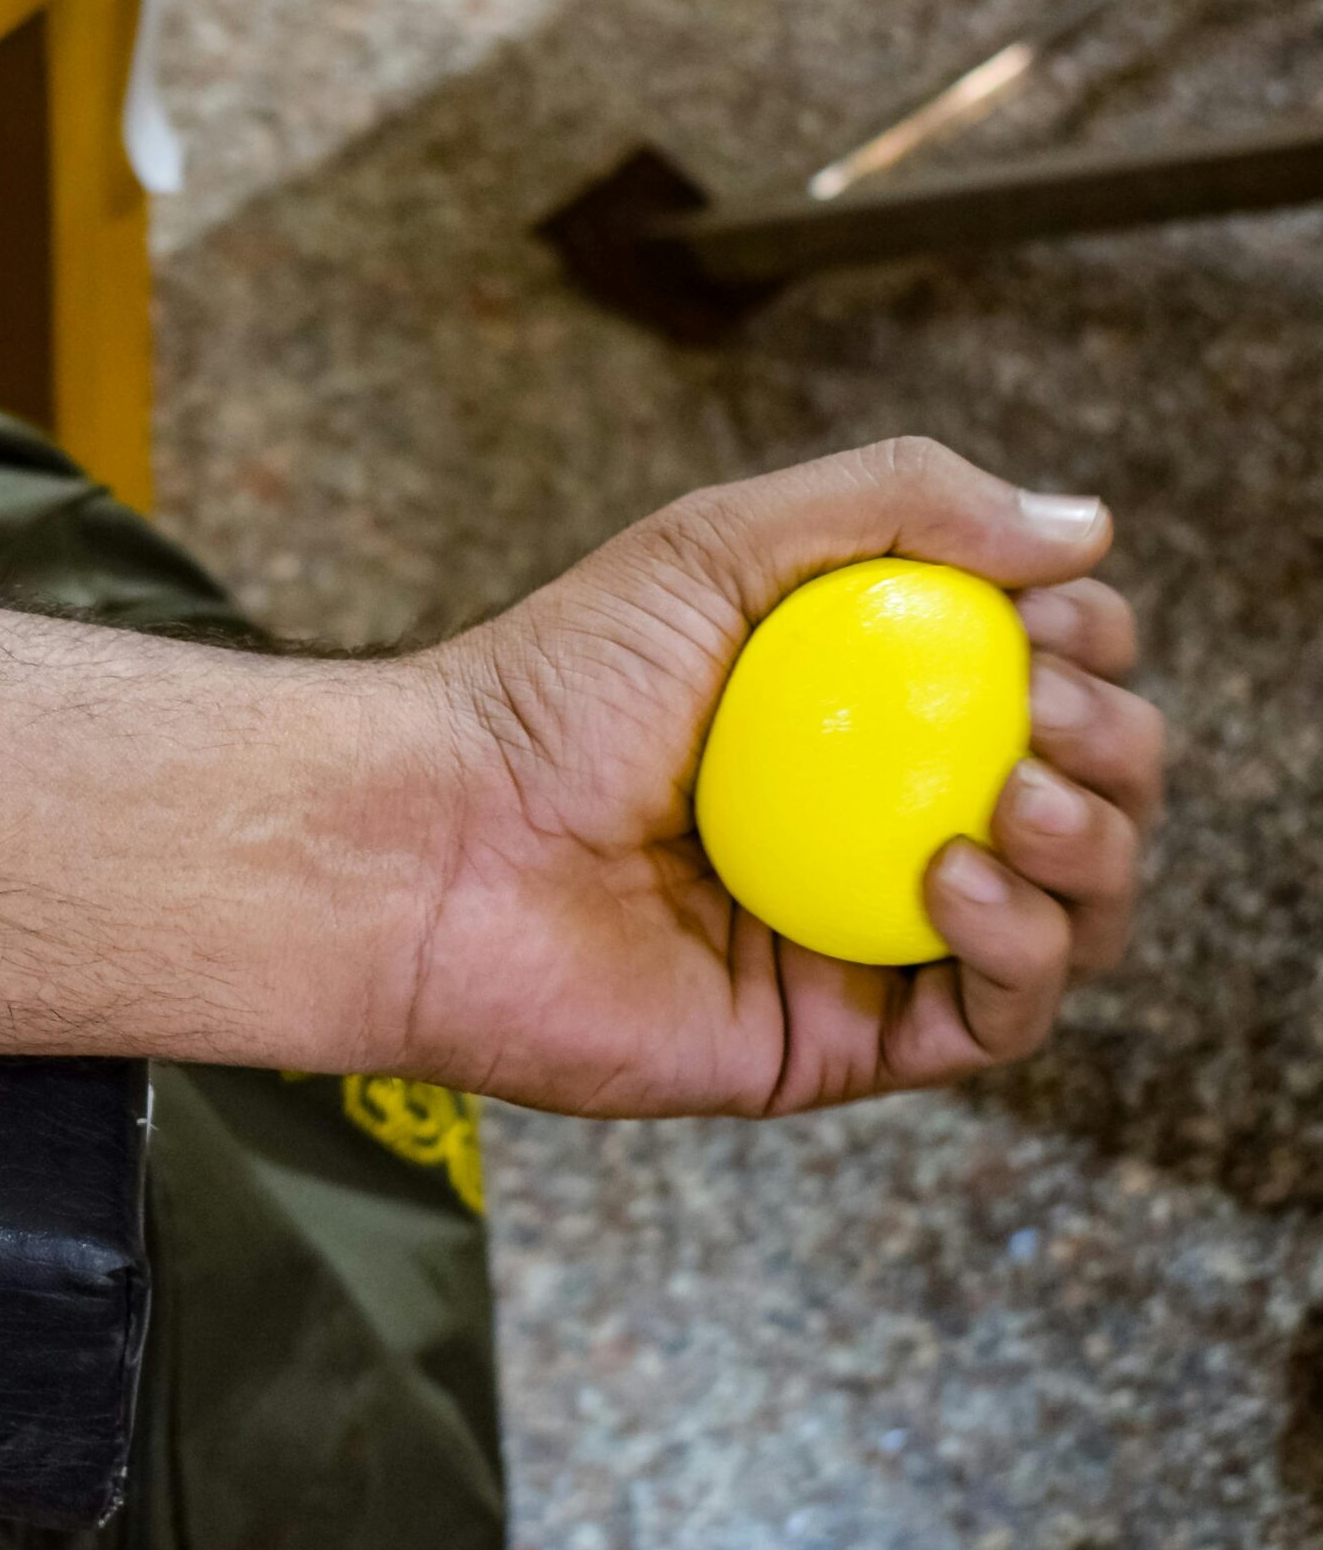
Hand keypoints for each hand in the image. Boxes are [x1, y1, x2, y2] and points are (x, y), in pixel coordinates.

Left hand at [394, 438, 1162, 1116]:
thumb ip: (899, 504)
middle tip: (1049, 713)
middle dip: (1116, 751)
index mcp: (854, 723)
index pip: (1035, 688)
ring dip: (1097, 850)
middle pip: (1081, 804)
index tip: (1058, 620)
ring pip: (1069, 918)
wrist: (433, 843)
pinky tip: (956, 878)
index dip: (1084, 650)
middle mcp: (871, 832)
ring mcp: (860, 944)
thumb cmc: (550, 692)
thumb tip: (1086, 527)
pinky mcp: (837, 1045)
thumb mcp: (719, 545)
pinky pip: (993, 1020)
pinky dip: (1019, 949)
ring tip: (1023, 796)